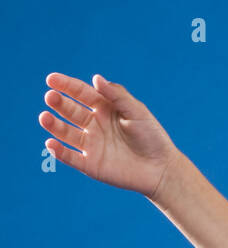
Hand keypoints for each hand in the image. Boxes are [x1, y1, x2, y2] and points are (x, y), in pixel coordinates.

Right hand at [40, 73, 181, 200]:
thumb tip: (96, 78)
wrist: (163, 169)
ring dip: (53, 125)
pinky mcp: (91, 164)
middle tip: (51, 97)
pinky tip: (51, 144)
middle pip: (70, 111)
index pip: (81, 93)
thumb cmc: (153, 138)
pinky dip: (59, 152)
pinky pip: (70, 157)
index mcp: (104, 108)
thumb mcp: (138, 112)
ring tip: (44, 117)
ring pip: (65, 132)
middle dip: (59, 103)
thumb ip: (118, 96)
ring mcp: (91, 144)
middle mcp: (94, 124)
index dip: (66, 85)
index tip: (51, 79)